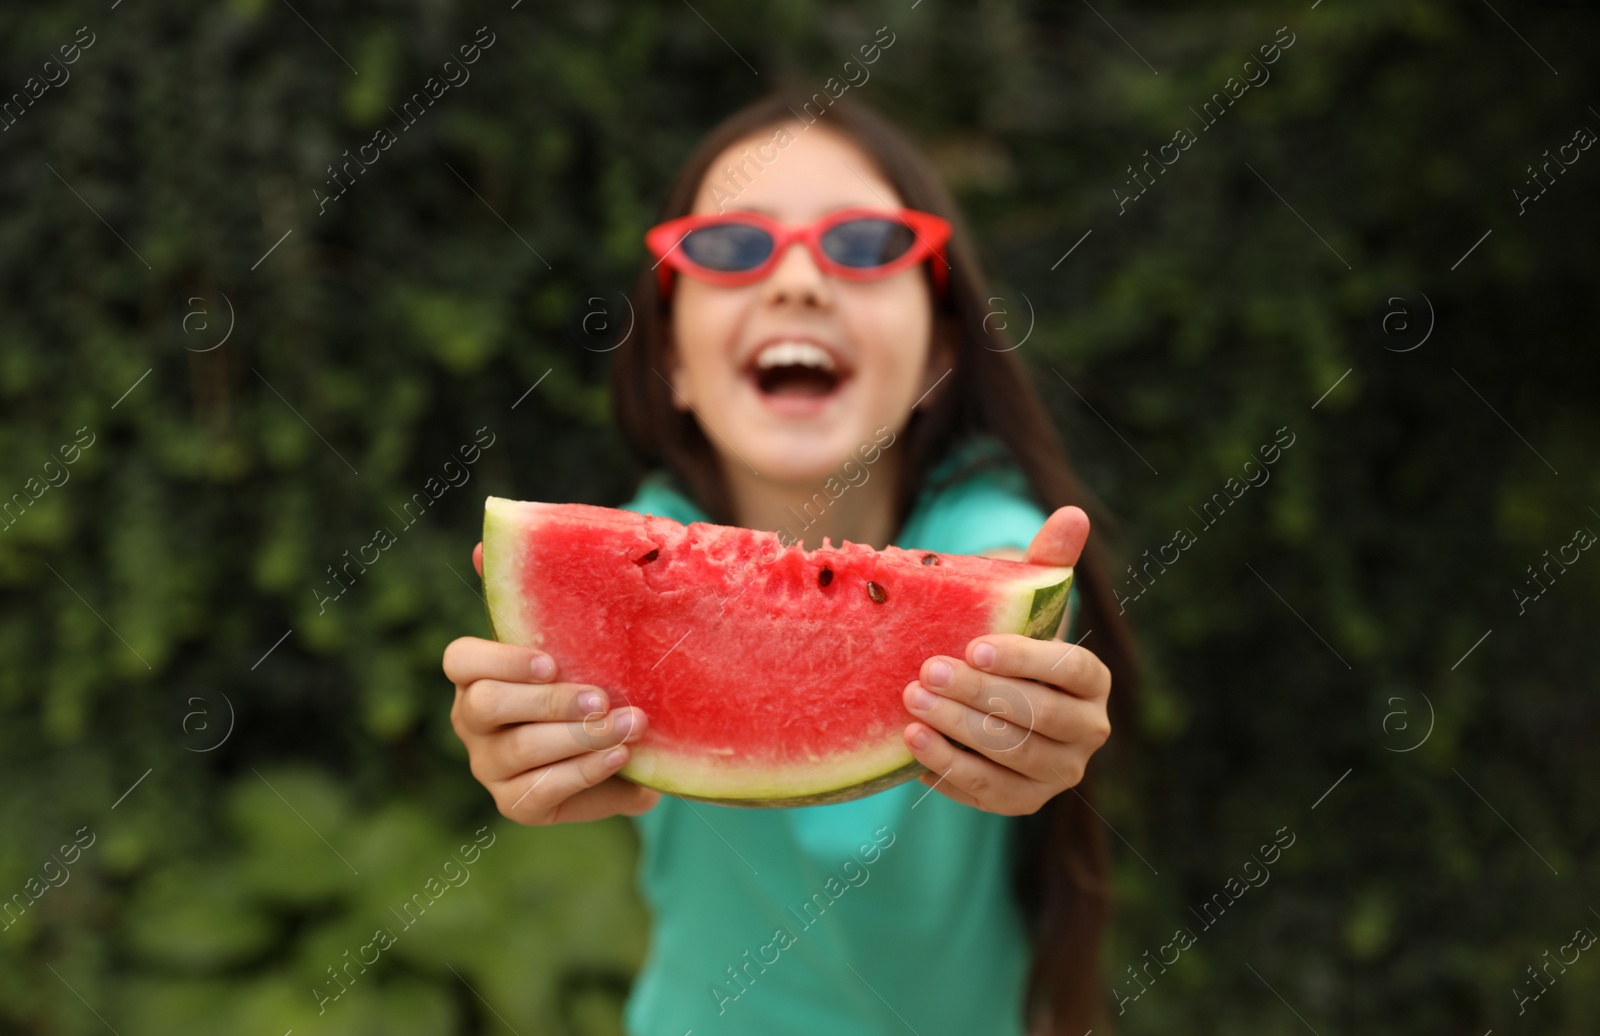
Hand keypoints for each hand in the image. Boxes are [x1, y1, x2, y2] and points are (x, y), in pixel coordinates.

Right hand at [444, 544, 660, 824]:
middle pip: (486, 707)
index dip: (500, 659)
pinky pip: (541, 792)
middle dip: (546, 702)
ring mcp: (489, 766)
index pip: (459, 660)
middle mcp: (472, 721)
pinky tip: (620, 756)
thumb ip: (534, 591)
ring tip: (629, 724)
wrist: (630, 738)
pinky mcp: (517, 804)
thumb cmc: (594, 673)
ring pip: (517, 751)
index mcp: (477, 674)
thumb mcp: (576, 635)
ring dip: (577, 738)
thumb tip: (482, 541)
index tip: (551, 659)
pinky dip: (584, 772)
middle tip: (602, 697)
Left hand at [900, 506, 1112, 813]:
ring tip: (913, 701)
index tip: (973, 645)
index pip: (1069, 672)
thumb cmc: (1005, 640)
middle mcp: (1088, 734)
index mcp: (1094, 683)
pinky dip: (949, 769)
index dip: (1023, 661)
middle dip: (978, 695)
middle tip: (926, 672)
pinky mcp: (1022, 802)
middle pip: (1035, 717)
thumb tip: (1074, 512)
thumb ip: (1049, 559)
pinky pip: (987, 792)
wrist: (988, 696)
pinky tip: (913, 743)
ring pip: (1010, 756)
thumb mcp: (1025, 598)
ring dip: (958, 729)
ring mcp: (1057, 775)